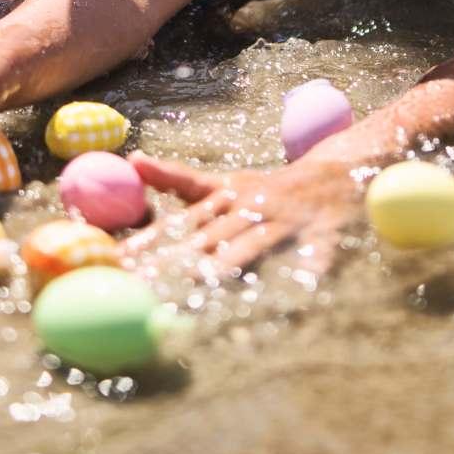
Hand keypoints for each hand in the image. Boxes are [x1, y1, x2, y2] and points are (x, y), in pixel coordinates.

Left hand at [122, 152, 361, 279]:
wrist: (337, 173)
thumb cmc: (269, 189)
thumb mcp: (225, 182)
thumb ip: (180, 179)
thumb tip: (134, 162)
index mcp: (225, 197)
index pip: (179, 222)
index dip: (148, 241)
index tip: (116, 261)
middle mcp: (251, 208)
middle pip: (205, 238)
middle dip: (172, 261)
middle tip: (140, 282)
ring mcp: (284, 223)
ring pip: (252, 245)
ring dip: (228, 262)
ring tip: (203, 279)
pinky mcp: (321, 239)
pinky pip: (311, 262)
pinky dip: (301, 275)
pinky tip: (291, 292)